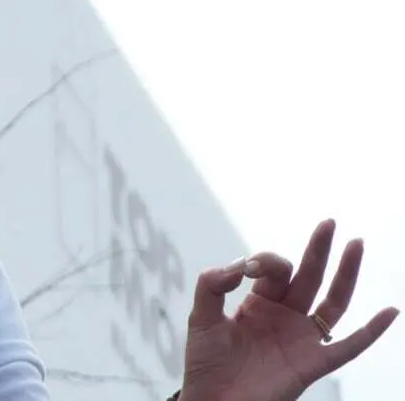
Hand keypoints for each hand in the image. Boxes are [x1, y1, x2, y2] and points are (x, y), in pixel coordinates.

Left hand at [180, 219, 397, 400]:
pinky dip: (372, 331)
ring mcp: (301, 339)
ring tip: (356, 244)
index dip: (264, 261)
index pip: (273, 270)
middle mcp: (284, 316)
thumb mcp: (201, 317)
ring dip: (346, 275)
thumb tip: (237, 265)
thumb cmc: (206, 363)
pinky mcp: (312, 363)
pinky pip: (349, 346)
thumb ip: (211, 286)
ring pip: (332, 302)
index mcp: (259, 303)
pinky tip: (390, 311)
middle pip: (308, 276)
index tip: (245, 269)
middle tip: (329, 222)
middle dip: (317, 249)